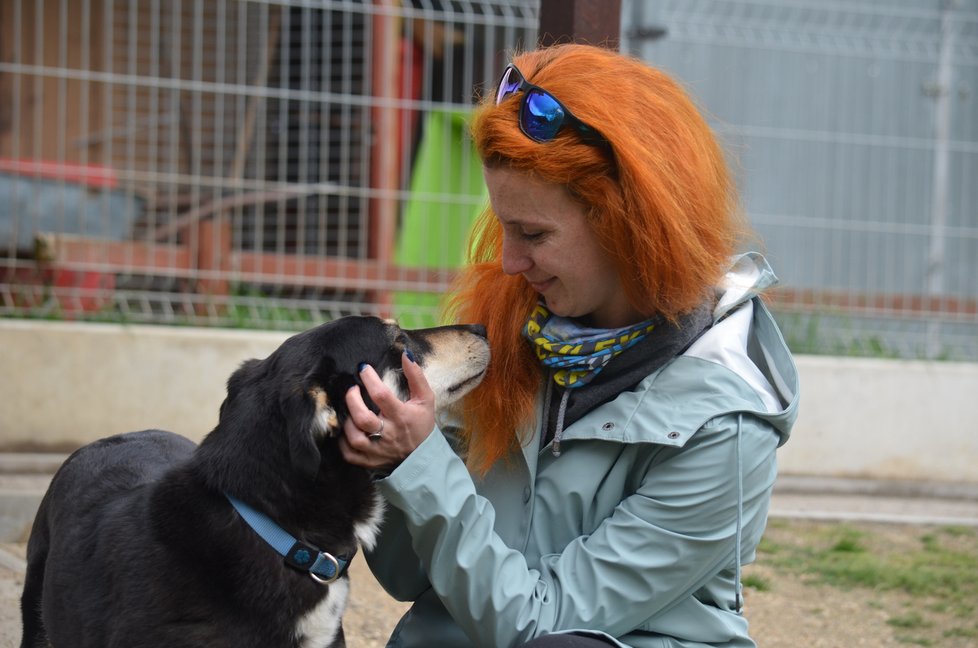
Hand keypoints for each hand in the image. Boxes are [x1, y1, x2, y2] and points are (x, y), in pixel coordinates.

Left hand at [339, 351, 435, 471]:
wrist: (423, 458)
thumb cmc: (421, 424)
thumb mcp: (425, 399)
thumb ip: (416, 376)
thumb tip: (407, 354)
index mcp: (402, 417)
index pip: (381, 396)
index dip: (369, 379)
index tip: (363, 368)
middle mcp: (388, 435)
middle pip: (362, 418)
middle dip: (352, 400)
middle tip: (352, 389)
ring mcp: (377, 451)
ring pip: (353, 437)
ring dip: (347, 420)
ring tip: (349, 410)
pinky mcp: (368, 462)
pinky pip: (348, 453)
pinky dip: (342, 441)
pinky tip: (346, 429)